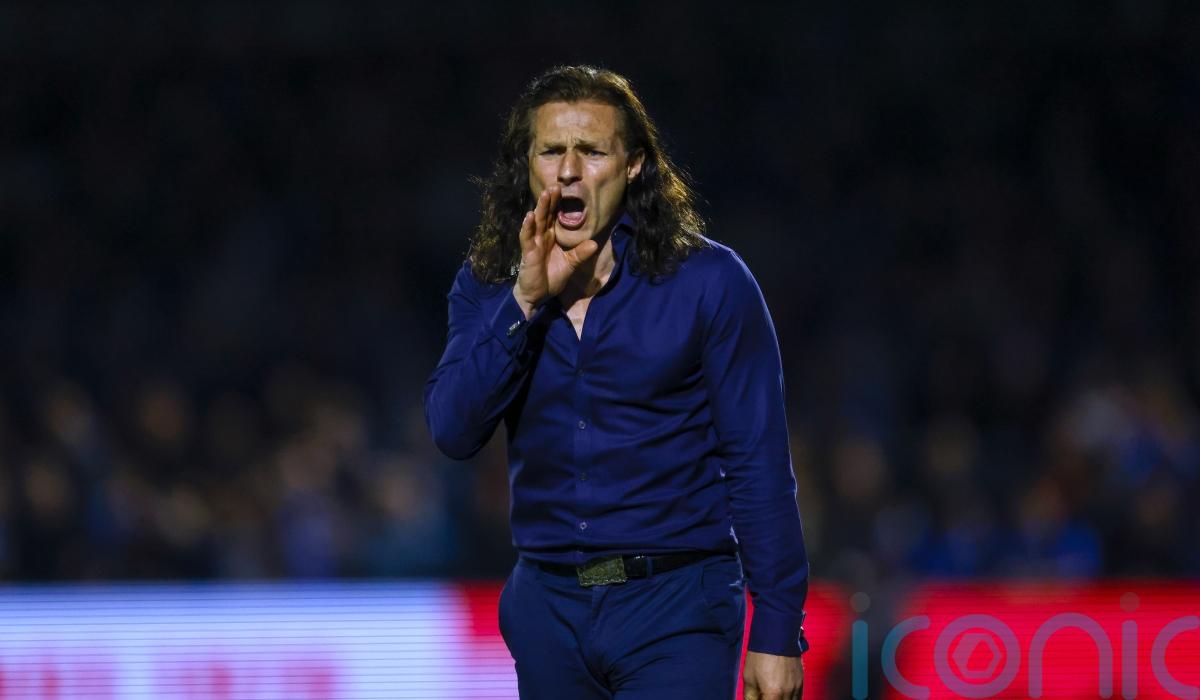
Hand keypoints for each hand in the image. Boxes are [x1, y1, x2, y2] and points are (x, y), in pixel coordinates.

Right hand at [512, 185, 598, 317]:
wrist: (537, 296)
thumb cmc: (551, 278)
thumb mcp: (570, 265)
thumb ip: (580, 254)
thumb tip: (595, 243)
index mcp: (552, 237)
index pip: (555, 217)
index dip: (559, 204)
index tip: (565, 190)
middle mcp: (542, 237)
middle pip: (546, 215)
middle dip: (550, 201)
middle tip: (556, 185)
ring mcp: (534, 243)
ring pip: (537, 222)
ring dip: (540, 208)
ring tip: (546, 194)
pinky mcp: (528, 252)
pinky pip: (526, 237)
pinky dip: (527, 227)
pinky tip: (529, 216)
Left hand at [743, 651, 803, 699]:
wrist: (776, 635)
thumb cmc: (760, 655)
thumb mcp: (749, 677)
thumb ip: (750, 696)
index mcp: (774, 693)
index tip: (759, 699)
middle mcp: (788, 692)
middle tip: (764, 696)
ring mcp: (797, 687)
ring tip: (772, 695)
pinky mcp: (801, 681)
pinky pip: (798, 697)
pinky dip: (790, 699)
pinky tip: (782, 696)